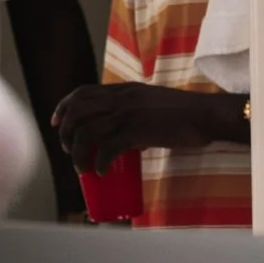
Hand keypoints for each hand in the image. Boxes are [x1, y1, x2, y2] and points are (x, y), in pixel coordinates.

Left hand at [51, 83, 245, 168]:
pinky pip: (107, 148)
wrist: (206, 116)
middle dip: (66, 134)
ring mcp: (128, 114)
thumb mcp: (152, 105)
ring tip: (82, 168)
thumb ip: (135, 117)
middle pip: (77, 112)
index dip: (63, 108)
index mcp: (123, 90)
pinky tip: (101, 172)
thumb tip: (124, 141)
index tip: (57, 124)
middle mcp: (121, 98)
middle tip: (70, 152)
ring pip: (87, 132)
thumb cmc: (184, 114)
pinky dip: (99, 163)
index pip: (82, 92)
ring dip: (78, 153)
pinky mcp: (138, 130)